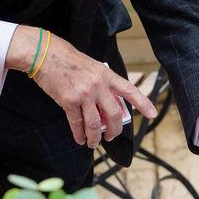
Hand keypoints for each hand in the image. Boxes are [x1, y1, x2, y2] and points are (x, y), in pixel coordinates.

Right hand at [9, 27, 156, 147]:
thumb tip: (109, 105)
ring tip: (94, 143)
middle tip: (112, 136)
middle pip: (114, 114)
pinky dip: (80, 134)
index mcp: (107, 75)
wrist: (46, 55)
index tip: (152, 114)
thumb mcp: (93, 67)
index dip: (143, 103)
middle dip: (115, 130)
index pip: (130, 90)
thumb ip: (103, 84)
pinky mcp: (68, 101)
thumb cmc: (70, 60)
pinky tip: (81, 139)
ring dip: (95, 137)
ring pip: (95, 123)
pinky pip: (77, 123)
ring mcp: (83, 94)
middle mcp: (98, 85)